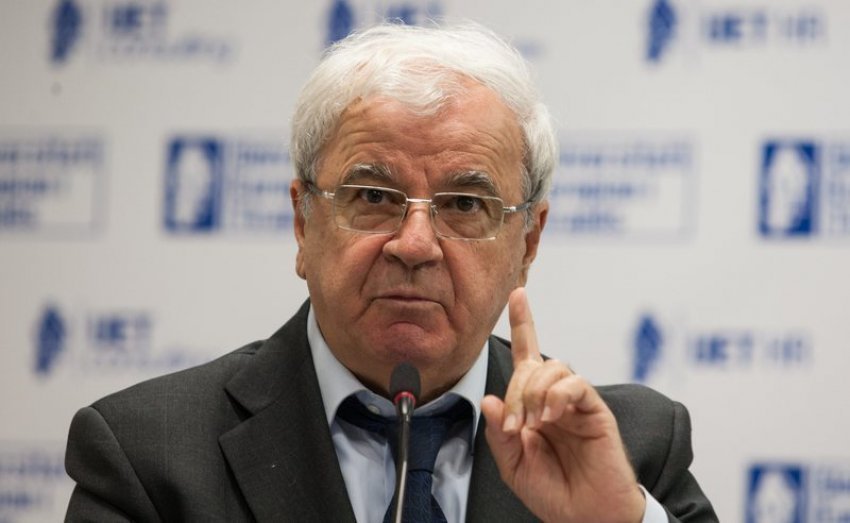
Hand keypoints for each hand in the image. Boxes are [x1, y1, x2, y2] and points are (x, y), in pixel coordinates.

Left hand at [480, 288, 645, 522]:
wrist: (587, 517)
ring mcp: (576, 402)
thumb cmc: (552, 492)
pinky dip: (558, 395)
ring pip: (554, 368)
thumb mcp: (513, 465)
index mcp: (534, 405)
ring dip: (534, 393)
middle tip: (516, 427)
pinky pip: (576, 384)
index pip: (527, 356)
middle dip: (516, 391)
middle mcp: (554, 398)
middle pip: (532, 365)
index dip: (523, 324)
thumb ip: (500, 433)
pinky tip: (550, 416)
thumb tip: (491, 401)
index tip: (518, 295)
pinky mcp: (596, 410)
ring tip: (534, 425)